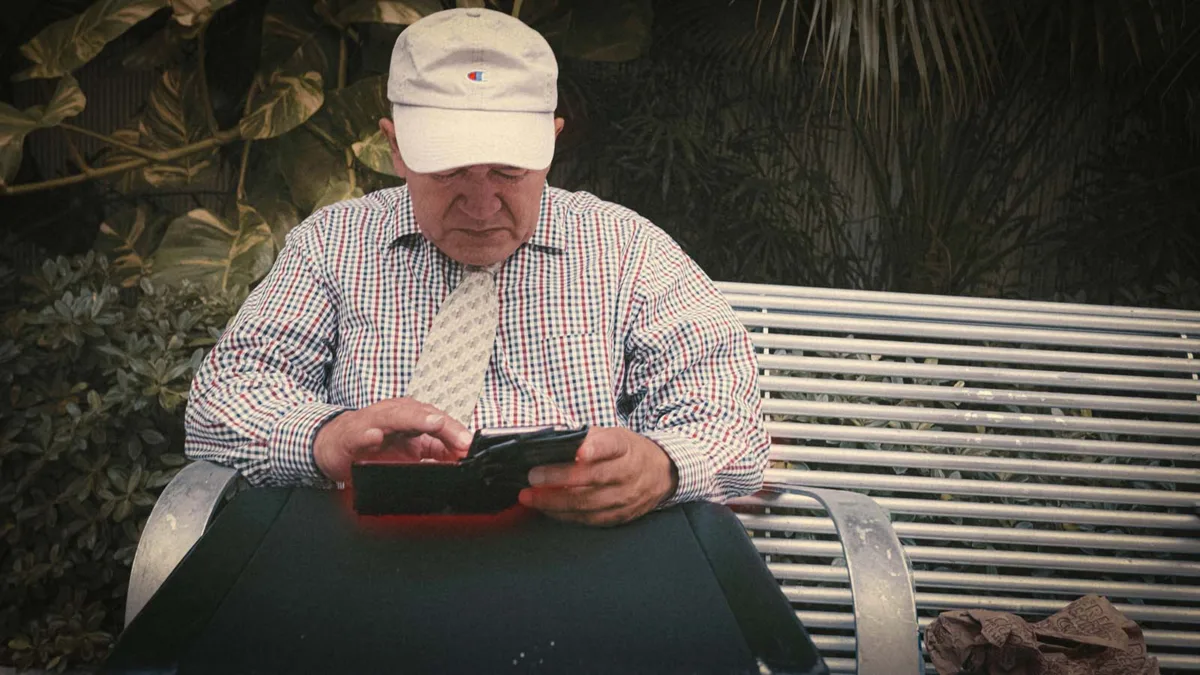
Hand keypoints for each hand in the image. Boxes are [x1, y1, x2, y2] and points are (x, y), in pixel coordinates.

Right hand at [313, 398, 472, 483]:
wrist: (334, 445)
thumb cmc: (373, 445)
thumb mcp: (411, 450)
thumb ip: (437, 453)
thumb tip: (462, 460)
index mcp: (412, 417)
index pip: (440, 421)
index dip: (457, 433)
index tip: (471, 447)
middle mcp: (395, 414)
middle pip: (424, 415)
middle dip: (446, 426)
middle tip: (462, 439)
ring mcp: (373, 422)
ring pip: (396, 416)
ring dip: (415, 419)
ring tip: (433, 423)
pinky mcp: (352, 435)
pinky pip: (360, 434)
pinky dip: (368, 435)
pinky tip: (375, 437)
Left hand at [518, 427, 678, 526]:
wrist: (661, 473)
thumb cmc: (629, 452)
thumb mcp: (614, 435)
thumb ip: (588, 437)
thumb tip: (553, 440)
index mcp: (625, 447)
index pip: (610, 445)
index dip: (594, 448)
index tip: (579, 450)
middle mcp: (628, 473)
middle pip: (592, 478)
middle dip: (558, 478)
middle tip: (533, 477)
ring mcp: (626, 498)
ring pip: (587, 503)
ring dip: (554, 501)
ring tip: (530, 497)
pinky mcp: (621, 516)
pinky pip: (589, 519)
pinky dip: (564, 515)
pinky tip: (547, 508)